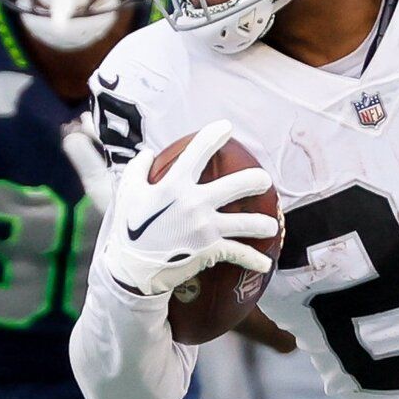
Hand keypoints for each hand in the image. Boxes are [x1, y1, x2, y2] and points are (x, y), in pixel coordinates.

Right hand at [86, 121, 276, 297]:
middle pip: (237, 185)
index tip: (227, 127)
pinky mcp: (211, 249)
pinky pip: (240, 253)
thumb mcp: (127, 193)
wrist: (133, 270)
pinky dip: (255, 260)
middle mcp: (194, 203)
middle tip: (264, 180)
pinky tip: (266, 263)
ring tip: (271, 226)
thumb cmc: (128, 229)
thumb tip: (149, 152)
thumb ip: (139, 169)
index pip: (197, 152)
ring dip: (264, 224)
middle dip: (256, 180)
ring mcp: (205, 227)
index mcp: (173, 185)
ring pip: (247, 222)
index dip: (214, 136)